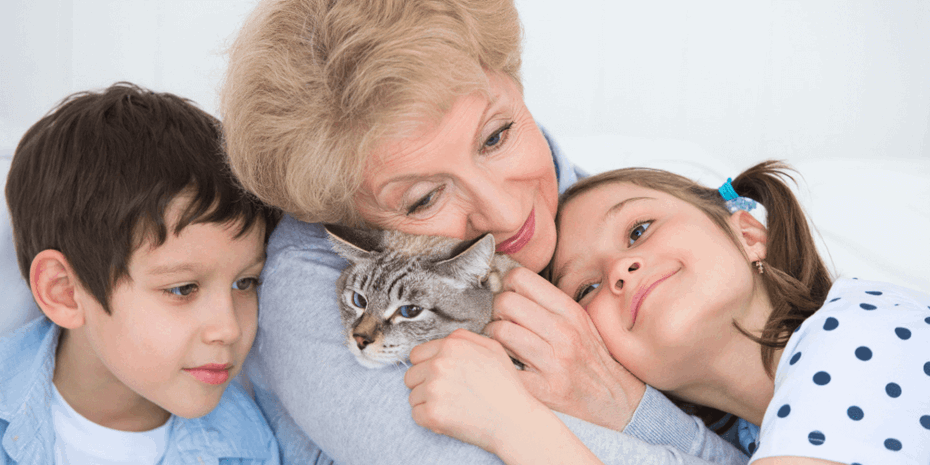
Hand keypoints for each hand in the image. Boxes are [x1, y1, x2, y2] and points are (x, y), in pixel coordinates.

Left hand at [404, 328, 546, 453]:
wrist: (515, 421)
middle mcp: (439, 364)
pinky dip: (429, 420)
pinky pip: (416, 415)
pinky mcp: (432, 413)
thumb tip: (446, 340)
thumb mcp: (493, 349)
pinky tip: (449, 418)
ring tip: (452, 407)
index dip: (426, 367)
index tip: (438, 377)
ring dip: (427, 403)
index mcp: (452, 346)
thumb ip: (465, 338)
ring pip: (413, 396)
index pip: (416, 355)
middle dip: (424, 385)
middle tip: (446, 394)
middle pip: (410, 375)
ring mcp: (434, 389)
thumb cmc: (506, 387)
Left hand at [486, 267, 646, 430]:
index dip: (506, 286)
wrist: (615, 402)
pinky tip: (505, 366)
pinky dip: (497, 365)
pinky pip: (504, 367)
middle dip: (495, 311)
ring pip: (500, 332)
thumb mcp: (579, 323)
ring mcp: (554, 362)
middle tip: (501, 323)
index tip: (509, 299)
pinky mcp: (544, 390)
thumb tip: (507, 287)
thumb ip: (547, 304)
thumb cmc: (590, 359)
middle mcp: (563, 333)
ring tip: (501, 345)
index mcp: (570, 312)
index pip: (520, 278)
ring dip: (492, 338)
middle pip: (505, 302)